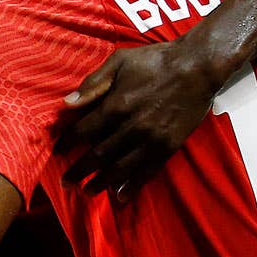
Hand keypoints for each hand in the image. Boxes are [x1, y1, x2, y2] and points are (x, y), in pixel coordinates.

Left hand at [56, 41, 223, 197]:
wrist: (198, 66)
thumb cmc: (155, 60)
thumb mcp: (119, 61)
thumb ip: (93, 83)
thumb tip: (67, 103)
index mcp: (115, 105)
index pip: (83, 131)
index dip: (67, 144)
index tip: (58, 152)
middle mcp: (130, 127)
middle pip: (97, 156)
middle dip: (79, 172)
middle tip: (66, 183)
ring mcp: (151, 139)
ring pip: (120, 168)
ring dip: (101, 183)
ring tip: (88, 192)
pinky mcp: (168, 146)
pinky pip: (147, 171)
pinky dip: (132, 185)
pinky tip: (121, 195)